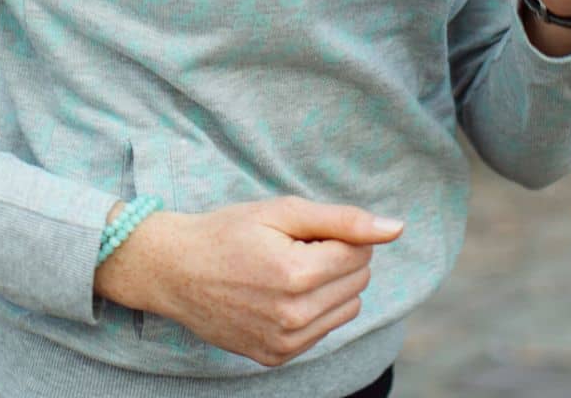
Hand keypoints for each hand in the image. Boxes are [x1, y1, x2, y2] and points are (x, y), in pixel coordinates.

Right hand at [94, 197, 401, 366]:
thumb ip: (343, 219)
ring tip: (287, 270)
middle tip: (293, 248)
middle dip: (337, 257)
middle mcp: (294, 317)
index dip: (338, 233)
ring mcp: (285, 343)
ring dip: (330, 285)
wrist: (174, 271)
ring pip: (349, 307)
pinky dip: (313, 309)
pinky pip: (324, 330)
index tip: (305, 231)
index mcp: (297, 275)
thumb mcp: (281, 212)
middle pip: (359, 279)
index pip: (361, 251)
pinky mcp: (277, 357)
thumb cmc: (227, 232)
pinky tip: (279, 294)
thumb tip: (396, 228)